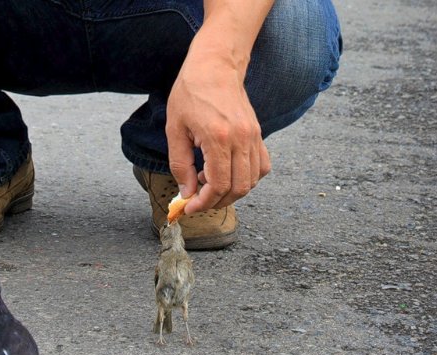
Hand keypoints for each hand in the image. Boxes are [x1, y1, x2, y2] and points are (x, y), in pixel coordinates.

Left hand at [166, 30, 270, 214]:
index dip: (204, 202)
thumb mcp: (174, 129)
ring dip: (232, 192)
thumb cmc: (191, 92)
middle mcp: (241, 139)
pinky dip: (247, 178)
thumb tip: (187, 193)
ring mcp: (253, 137)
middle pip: (239, 188)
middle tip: (199, 201)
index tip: (190, 207)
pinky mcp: (258, 134)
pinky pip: (261, 167)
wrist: (216, 65)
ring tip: (209, 182)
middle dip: (217, 202)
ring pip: (252, 181)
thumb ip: (180, 164)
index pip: (218, 185)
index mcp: (218, 138)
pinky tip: (227, 172)